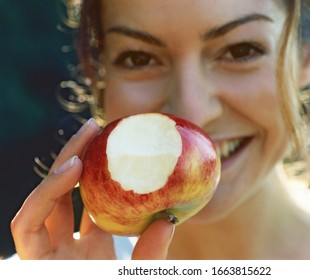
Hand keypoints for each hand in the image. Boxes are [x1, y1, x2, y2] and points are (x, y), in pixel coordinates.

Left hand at [11, 118, 174, 259]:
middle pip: (48, 197)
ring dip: (80, 166)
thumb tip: (169, 220)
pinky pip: (91, 210)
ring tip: (99, 136)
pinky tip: (115, 168)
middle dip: (66, 160)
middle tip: (92, 130)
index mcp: (53, 265)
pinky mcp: (89, 245)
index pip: (30, 221)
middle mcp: (56, 252)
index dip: (48, 190)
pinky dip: (101, 188)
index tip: (76, 167)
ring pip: (66, 199)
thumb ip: (147, 259)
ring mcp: (71, 246)